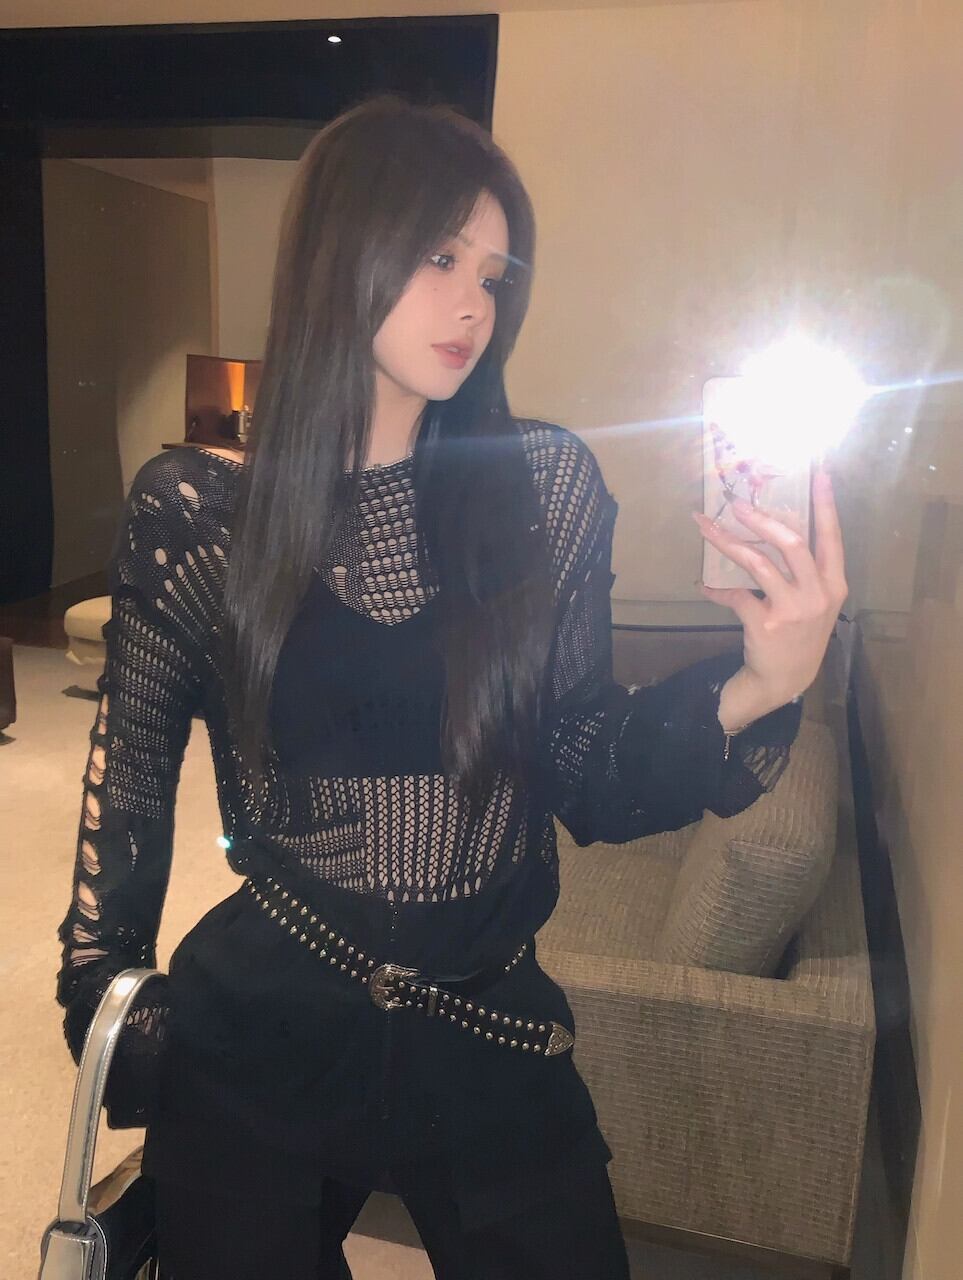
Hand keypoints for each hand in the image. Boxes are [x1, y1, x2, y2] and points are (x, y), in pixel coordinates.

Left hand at [692, 467, 848, 709]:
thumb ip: (805, 571)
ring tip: (706, 527)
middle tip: (736, 503)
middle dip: (761, 518)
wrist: (786, 679)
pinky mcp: (765, 624)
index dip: (825, 504)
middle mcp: (818, 594)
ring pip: (758, 563)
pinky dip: (716, 589)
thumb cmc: (800, 634)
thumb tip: (775, 528)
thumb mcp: (815, 603)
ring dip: (728, 542)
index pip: (832, 536)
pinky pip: (734, 595)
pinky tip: (705, 587)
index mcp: (833, 584)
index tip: (819, 472)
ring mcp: (792, 610)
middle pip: (792, 543)